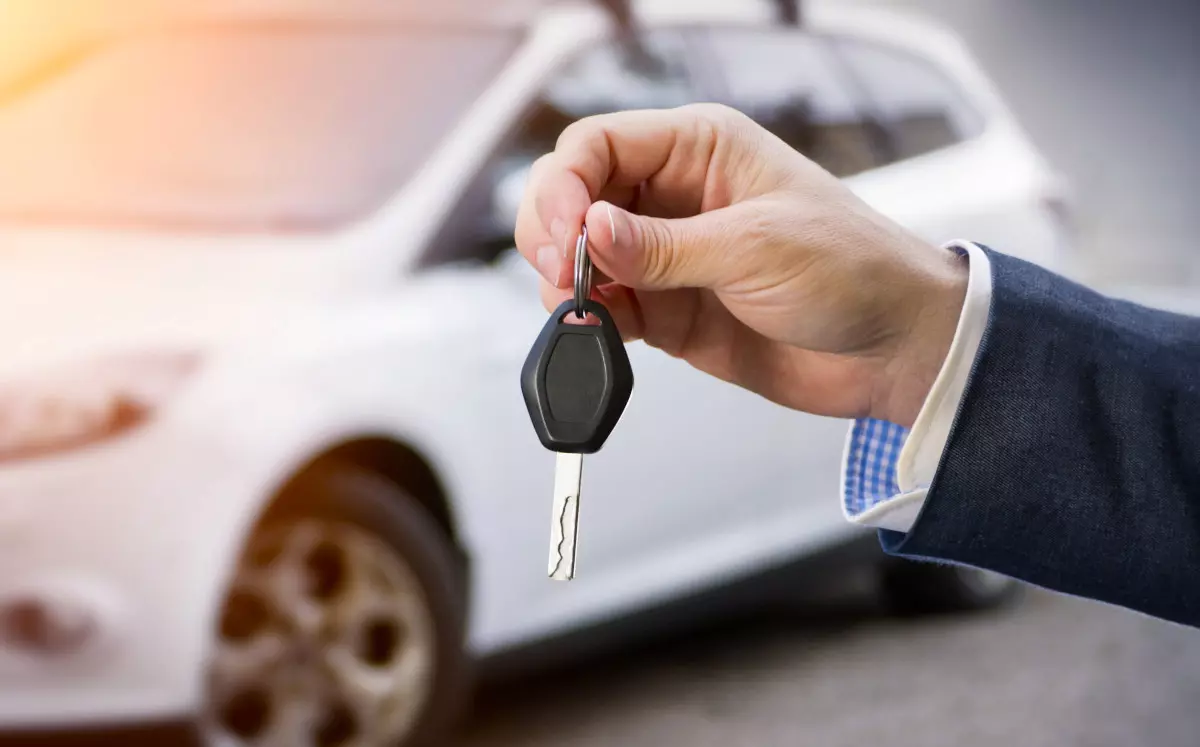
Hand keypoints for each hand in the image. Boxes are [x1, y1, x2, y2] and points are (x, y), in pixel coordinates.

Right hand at [514, 105, 966, 426]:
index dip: (567, 183)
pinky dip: (588, 320)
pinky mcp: (667, 309)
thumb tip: (590, 230)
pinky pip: (605, 307)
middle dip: (554, 229)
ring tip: (580, 306)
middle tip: (563, 270)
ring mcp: (668, 256)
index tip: (566, 231)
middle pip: (577, 195)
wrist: (894, 349)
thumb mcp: (758, 247)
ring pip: (581, 254)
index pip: (599, 144)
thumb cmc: (856, 270)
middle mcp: (674, 197)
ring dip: (564, 280)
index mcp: (700, 150)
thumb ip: (664, 246)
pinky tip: (598, 331)